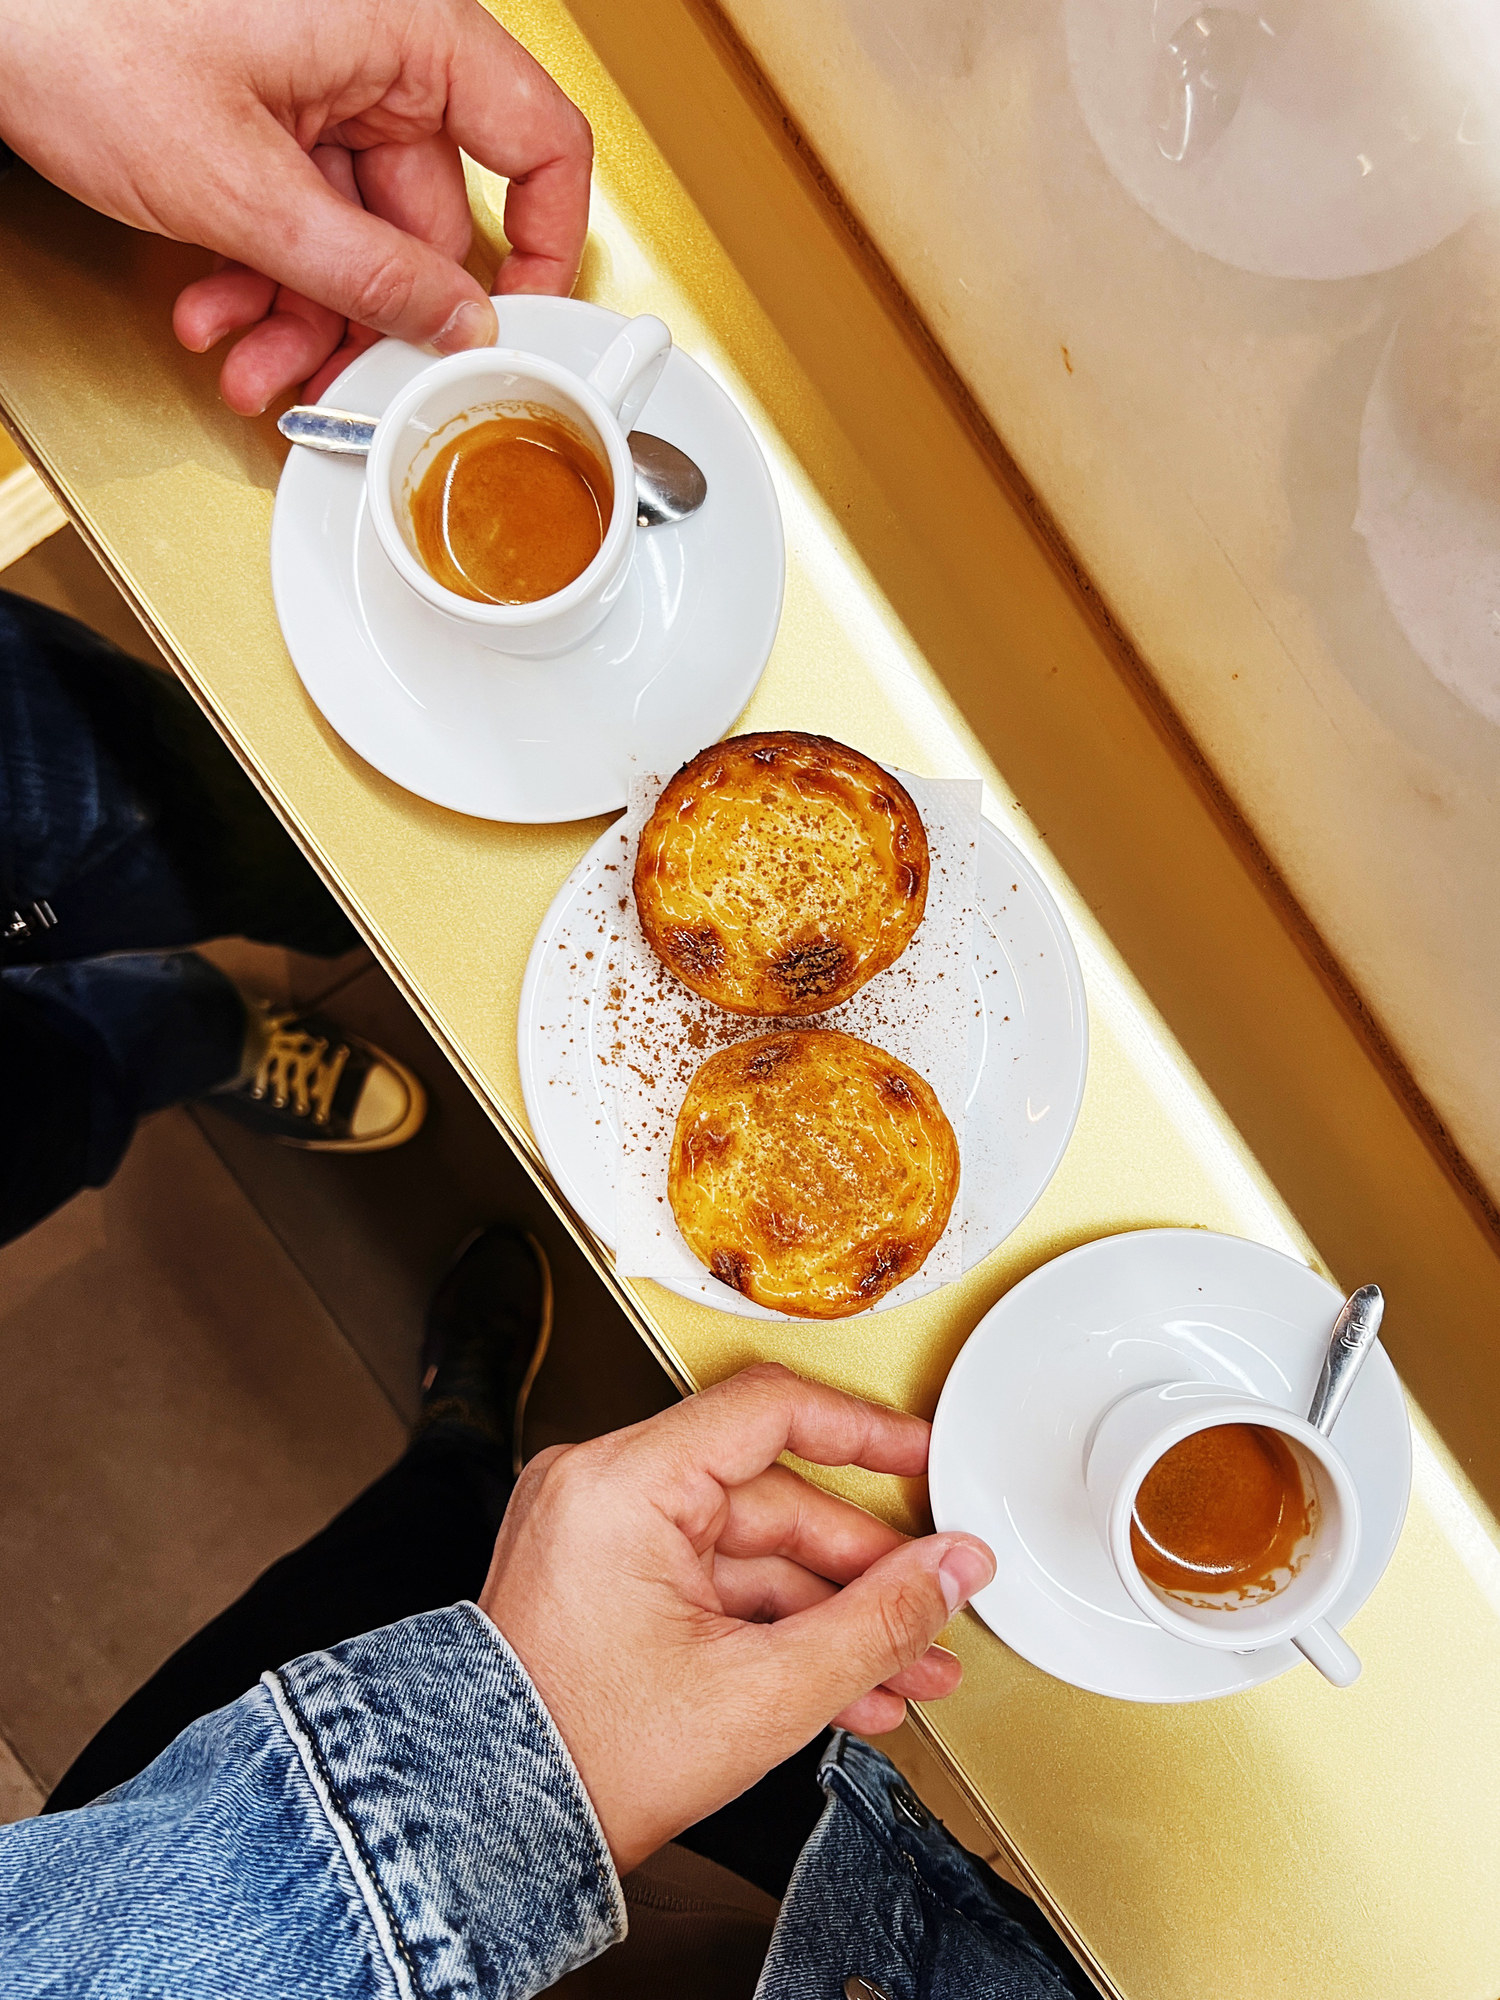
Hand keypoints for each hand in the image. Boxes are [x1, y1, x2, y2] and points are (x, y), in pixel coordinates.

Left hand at [0, 0, 590, 412]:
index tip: (521, 326)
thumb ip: (367, 273)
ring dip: (302, 319)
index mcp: (404, 31)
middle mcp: (372, 54)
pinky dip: (260, 277)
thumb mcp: (243, 189)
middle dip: (368, 319)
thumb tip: (456, 327)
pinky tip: (219, 312)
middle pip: (427, 222)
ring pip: (354, 239)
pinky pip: (297, 219)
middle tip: (347, 386)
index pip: (540, 143)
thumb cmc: (76, 25)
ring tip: (252, 364)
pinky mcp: (265, 113)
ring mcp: (316, 85)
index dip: (544, 247)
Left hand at [480, 1362, 995, 1874]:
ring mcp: (600, 1533)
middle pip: (772, 1499)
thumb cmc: (587, 1759)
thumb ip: (879, 1621)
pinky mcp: (603, 1578)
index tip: (923, 1457)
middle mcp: (601, 1489)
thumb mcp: (764, 1693)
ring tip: (903, 1670)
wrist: (492, 1833)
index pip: (768, 1411)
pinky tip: (841, 1681)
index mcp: (621, 1484)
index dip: (863, 1433)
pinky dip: (774, 1627)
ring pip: (751, 1553)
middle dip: (864, 1572)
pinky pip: (712, 1583)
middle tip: (932, 1608)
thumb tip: (950, 1570)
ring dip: (830, 1615)